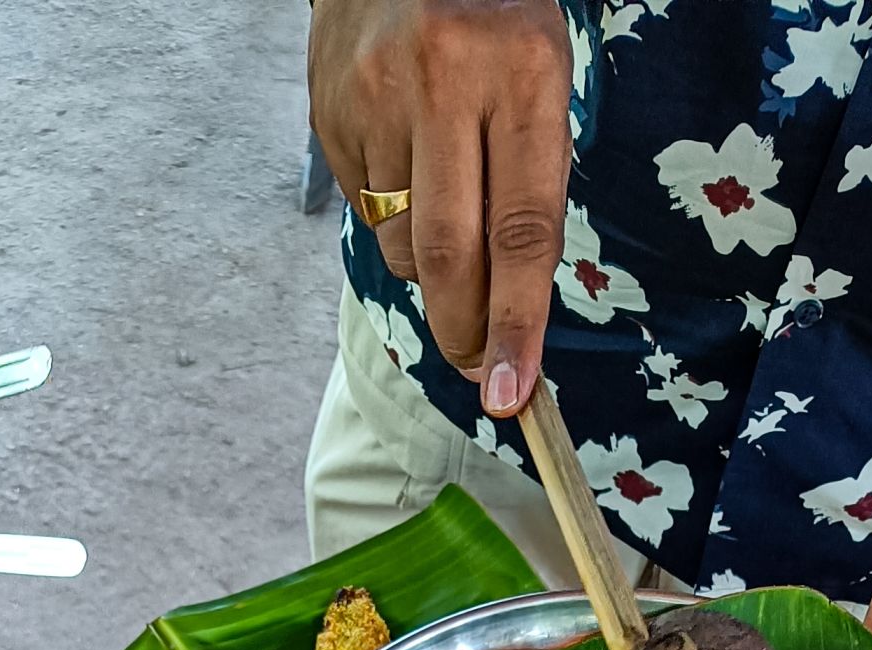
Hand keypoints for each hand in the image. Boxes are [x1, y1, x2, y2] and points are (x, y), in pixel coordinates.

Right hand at [310, 0, 571, 413]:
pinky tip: (405, 171)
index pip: (522, 232)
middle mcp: (446, 82)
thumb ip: (530, 190)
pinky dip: (391, 223)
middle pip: (450, 254)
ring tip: (444, 225)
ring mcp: (378, 95)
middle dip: (462, 329)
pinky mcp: (332, 111)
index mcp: (522, 74)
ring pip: (401, 243)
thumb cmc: (493, 30)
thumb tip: (509, 317)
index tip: (509, 391)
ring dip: (427, 271)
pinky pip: (365, 210)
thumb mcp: (539, 85)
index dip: (515, 325)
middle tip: (471, 364)